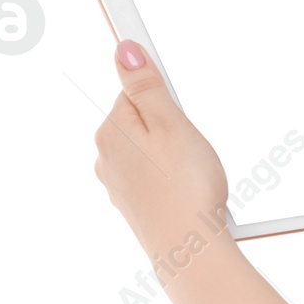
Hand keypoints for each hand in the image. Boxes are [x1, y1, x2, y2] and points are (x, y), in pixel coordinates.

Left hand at [93, 39, 231, 258]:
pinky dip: (175, 181)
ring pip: (151, 153)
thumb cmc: (185, 190)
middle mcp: (107, 157)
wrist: (189, 252)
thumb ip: (146, 86)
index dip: (165, 98)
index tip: (180, 112)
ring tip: (195, 174)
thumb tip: (124, 51)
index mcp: (112, 131)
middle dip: (172, 129)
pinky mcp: (135, 206)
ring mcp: (119, 184)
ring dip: (175, 157)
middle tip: (193, 147)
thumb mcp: (172, 124)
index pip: (134, 92)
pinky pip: (157, 179)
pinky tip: (190, 192)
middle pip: (143, 123)